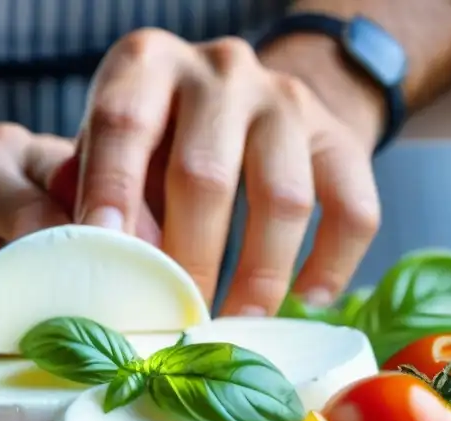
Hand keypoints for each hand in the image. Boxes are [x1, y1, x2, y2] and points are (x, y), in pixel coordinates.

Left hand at [74, 29, 383, 314]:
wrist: (241, 101)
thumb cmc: (156, 140)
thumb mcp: (109, 148)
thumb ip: (97, 195)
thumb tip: (102, 263)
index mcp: (149, 65)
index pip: (124, 124)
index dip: (112, 193)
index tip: (106, 259)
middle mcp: (221, 72)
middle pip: (204, 173)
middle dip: (187, 260)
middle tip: (176, 318)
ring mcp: (286, 101)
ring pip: (283, 198)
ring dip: (258, 275)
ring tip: (236, 325)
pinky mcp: (340, 136)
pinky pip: (353, 208)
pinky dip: (332, 264)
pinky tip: (306, 302)